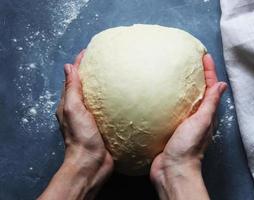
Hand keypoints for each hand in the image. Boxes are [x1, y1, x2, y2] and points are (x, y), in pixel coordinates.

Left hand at [56, 50, 112, 181]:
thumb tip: (68, 67)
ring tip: (116, 74)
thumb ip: (71, 89)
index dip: (79, 64)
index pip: (73, 78)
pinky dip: (114, 100)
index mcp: (69, 104)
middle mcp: (80, 109)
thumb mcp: (73, 109)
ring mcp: (93, 118)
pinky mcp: (105, 125)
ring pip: (98, 97)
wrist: (92, 163)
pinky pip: (110, 109)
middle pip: (86, 86)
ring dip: (105, 86)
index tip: (88, 51)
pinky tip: (125, 96)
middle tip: (105, 60)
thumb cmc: (80, 138)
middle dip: (93, 72)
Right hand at [150, 54, 226, 199]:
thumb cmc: (188, 147)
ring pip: (185, 100)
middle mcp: (196, 117)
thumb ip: (210, 104)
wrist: (171, 169)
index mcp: (206, 114)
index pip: (210, 88)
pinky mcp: (169, 127)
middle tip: (191, 61)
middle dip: (198, 76)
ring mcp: (182, 122)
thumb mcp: (202, 122)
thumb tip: (222, 85)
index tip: (204, 56)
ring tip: (177, 73)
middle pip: (199, 91)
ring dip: (183, 86)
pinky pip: (171, 109)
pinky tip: (161, 94)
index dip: (209, 71)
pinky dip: (169, 99)